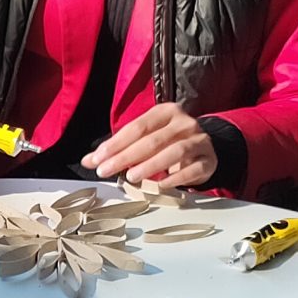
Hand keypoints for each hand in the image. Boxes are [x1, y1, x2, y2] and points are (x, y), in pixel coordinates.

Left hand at [85, 103, 216, 189]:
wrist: (203, 149)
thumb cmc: (167, 143)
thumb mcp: (143, 140)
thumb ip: (118, 148)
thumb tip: (88, 161)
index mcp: (166, 112)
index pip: (137, 127)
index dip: (116, 143)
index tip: (97, 159)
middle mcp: (184, 122)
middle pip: (153, 140)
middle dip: (126, 156)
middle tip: (106, 171)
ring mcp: (199, 140)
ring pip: (175, 151)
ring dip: (150, 166)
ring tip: (131, 177)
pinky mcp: (209, 159)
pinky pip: (193, 169)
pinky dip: (176, 178)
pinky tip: (161, 185)